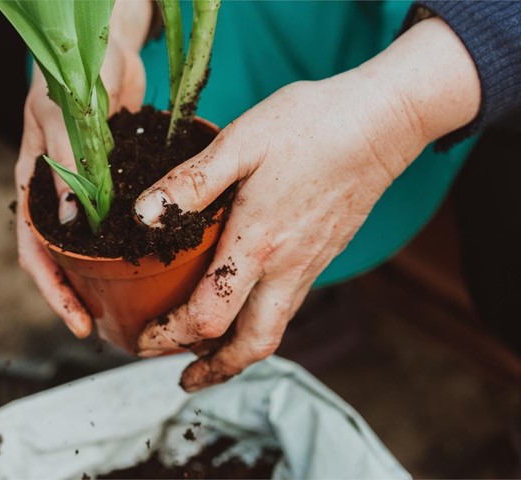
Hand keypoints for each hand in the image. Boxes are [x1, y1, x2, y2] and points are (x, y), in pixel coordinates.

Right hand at [14, 0, 150, 336]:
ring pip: (92, 246)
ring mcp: (88, 192)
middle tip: (110, 325)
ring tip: (133, 304)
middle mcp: (59, 196)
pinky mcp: (116, 182)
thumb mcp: (63, 119)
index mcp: (34, 186)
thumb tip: (72, 223)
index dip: (53, 292)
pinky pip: (120, 221)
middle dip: (81, 294)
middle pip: (63, 259)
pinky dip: (130, 243)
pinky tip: (154, 259)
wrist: (106, 48)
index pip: (34, 252)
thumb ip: (67, 167)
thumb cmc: (74, 75)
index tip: (77, 322)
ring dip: (106, 275)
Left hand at [134, 17, 479, 390]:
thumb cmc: (310, 127)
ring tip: (208, 354)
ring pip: (273, 330)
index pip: (208, 317)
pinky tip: (244, 303)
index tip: (143, 341)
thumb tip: (143, 216)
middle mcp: (286, 268)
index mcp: (258, 245)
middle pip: (252, 345)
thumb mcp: (241, 144)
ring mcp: (310, 266)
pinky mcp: (322, 255)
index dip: (169, 337)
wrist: (381, 122)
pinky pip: (288, 306)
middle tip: (184, 379)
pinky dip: (259, 322)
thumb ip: (191, 183)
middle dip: (214, 370)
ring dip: (237, 352)